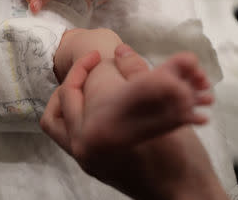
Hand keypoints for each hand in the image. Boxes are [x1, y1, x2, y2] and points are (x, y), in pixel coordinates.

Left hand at [41, 45, 227, 199]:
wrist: (183, 196)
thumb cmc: (180, 154)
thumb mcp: (165, 108)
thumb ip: (138, 75)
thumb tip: (120, 51)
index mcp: (99, 130)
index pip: (86, 84)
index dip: (92, 64)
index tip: (103, 54)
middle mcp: (83, 146)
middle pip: (66, 98)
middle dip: (78, 74)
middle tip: (94, 61)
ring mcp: (84, 159)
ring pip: (54, 120)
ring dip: (65, 97)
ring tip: (82, 83)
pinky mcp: (89, 166)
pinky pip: (63, 136)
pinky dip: (68, 116)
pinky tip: (90, 106)